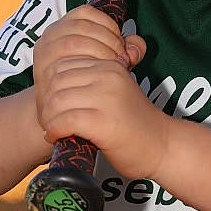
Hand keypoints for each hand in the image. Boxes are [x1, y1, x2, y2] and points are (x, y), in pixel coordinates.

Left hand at [32, 6, 166, 177]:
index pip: (62, 65)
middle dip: (47, 103)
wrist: (163, 145)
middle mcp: (107, 77)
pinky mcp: (103, 122)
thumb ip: (92, 84)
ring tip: (54, 130)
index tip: (54, 106)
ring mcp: (106, 98)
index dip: (51, 87)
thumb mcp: (116, 91)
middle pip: (55, 81)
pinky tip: (57, 137)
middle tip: (50, 120)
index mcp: (109, 66)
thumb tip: (54, 88)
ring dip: (49, 119)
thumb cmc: (136, 124)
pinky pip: (64, 121)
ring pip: (57, 101)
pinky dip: (55, 130)